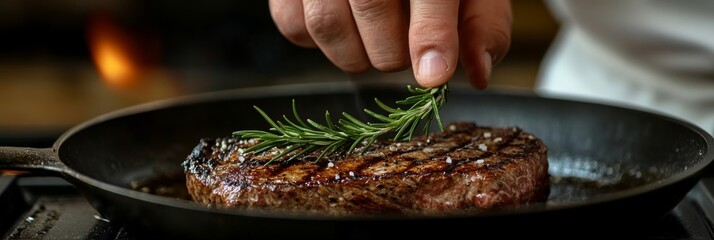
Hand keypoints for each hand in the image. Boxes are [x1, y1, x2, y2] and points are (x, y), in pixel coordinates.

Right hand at [268, 0, 511, 88]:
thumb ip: (482, 25)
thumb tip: (478, 73)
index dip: (431, 33)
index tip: (434, 75)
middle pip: (371, 7)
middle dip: (393, 51)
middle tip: (405, 52)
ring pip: (326, 24)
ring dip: (356, 56)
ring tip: (375, 41)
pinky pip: (294, 27)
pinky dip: (321, 45)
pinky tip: (345, 29)